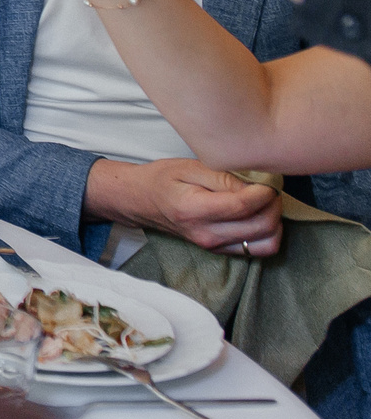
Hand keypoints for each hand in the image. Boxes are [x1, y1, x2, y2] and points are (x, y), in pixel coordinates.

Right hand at [88, 158, 282, 255]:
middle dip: (274, 204)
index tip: (266, 179)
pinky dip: (268, 233)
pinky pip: (259, 249)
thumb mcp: (189, 167)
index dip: (263, 191)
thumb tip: (256, 185)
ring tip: (265, 202)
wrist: (142, 201)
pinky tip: (258, 214)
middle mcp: (206, 234)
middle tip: (269, 187)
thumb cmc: (163, 179)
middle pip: (261, 226)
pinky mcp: (220, 251)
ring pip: (267, 242)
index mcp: (194, 209)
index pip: (242, 206)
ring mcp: (214, 246)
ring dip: (275, 221)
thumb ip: (223, 176)